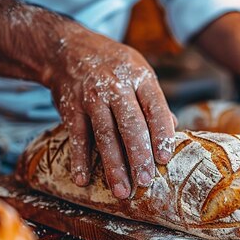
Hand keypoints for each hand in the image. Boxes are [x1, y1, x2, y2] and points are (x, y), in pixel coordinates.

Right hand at [47, 24, 174, 198]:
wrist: (67, 48)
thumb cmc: (112, 65)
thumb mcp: (138, 72)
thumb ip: (154, 100)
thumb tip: (173, 127)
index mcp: (139, 77)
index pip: (155, 108)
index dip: (161, 135)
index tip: (165, 159)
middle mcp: (116, 87)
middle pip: (130, 126)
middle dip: (139, 156)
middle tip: (146, 182)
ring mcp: (91, 97)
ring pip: (105, 135)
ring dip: (113, 166)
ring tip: (121, 191)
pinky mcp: (70, 107)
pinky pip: (77, 137)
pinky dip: (79, 160)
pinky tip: (83, 180)